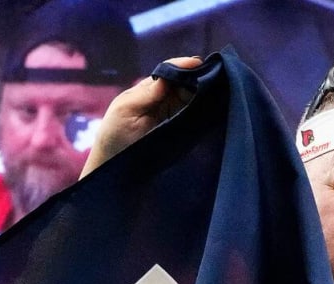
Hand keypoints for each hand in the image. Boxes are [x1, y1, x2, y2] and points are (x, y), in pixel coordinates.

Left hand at [81, 56, 203, 176]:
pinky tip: (214, 106)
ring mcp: (174, 115)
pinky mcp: (182, 131)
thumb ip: (147, 93)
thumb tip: (169, 75)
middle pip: (186, 82)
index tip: (198, 63)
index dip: (183, 66)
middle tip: (215, 75)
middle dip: (199, 76)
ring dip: (205, 92)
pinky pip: (196, 116)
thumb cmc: (115, 137)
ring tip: (219, 88)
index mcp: (149, 90)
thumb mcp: (126, 110)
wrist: (115, 170)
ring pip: (194, 97)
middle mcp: (164, 99)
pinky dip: (205, 110)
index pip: (169, 72)